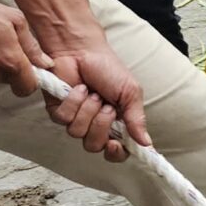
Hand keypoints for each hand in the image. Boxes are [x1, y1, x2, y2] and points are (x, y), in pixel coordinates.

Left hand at [42, 38, 150, 162]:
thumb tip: (147, 144)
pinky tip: (78, 89)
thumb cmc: (109, 69)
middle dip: (101, 125)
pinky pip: (63, 119)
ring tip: (92, 93)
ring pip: (77, 133)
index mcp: (117, 124)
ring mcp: (76, 120)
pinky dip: (73, 102)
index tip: (115, 144)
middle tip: (106, 106)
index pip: (117, 152)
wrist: (82, 51)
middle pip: (95, 146)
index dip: (116, 153)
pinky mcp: (58, 112)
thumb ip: (137, 119)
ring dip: (87, 110)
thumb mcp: (130, 93)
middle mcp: (96, 126)